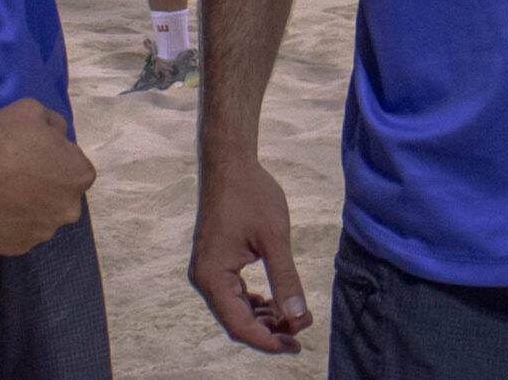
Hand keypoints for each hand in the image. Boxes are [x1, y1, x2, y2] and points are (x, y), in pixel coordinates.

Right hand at [0, 99, 96, 256]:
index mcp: (78, 176)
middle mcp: (65, 211)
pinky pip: (11, 235)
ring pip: (35, 220)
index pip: (74, 169)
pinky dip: (2, 224)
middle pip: (59, 199)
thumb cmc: (0, 134)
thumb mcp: (35, 111)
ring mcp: (37, 234)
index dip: (52, 160)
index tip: (30, 154)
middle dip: (43, 188)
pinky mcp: (8, 249)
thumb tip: (56, 138)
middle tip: (14, 173)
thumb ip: (55, 127)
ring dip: (23, 209)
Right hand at [190, 155, 312, 354]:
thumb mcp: (274, 238)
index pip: (240, 326)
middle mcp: (204, 278)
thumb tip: (299, 317)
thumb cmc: (250, 194)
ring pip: (235, 311)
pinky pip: (233, 295)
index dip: (270, 341)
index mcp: (213, 277)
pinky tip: (275, 302)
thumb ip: (286, 279)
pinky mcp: (214, 263)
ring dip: (264, 319)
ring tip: (294, 315)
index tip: (297, 344)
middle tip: (302, 329)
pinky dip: (255, 303)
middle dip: (270, 331)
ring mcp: (207, 271)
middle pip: (237, 323)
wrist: (229, 163)